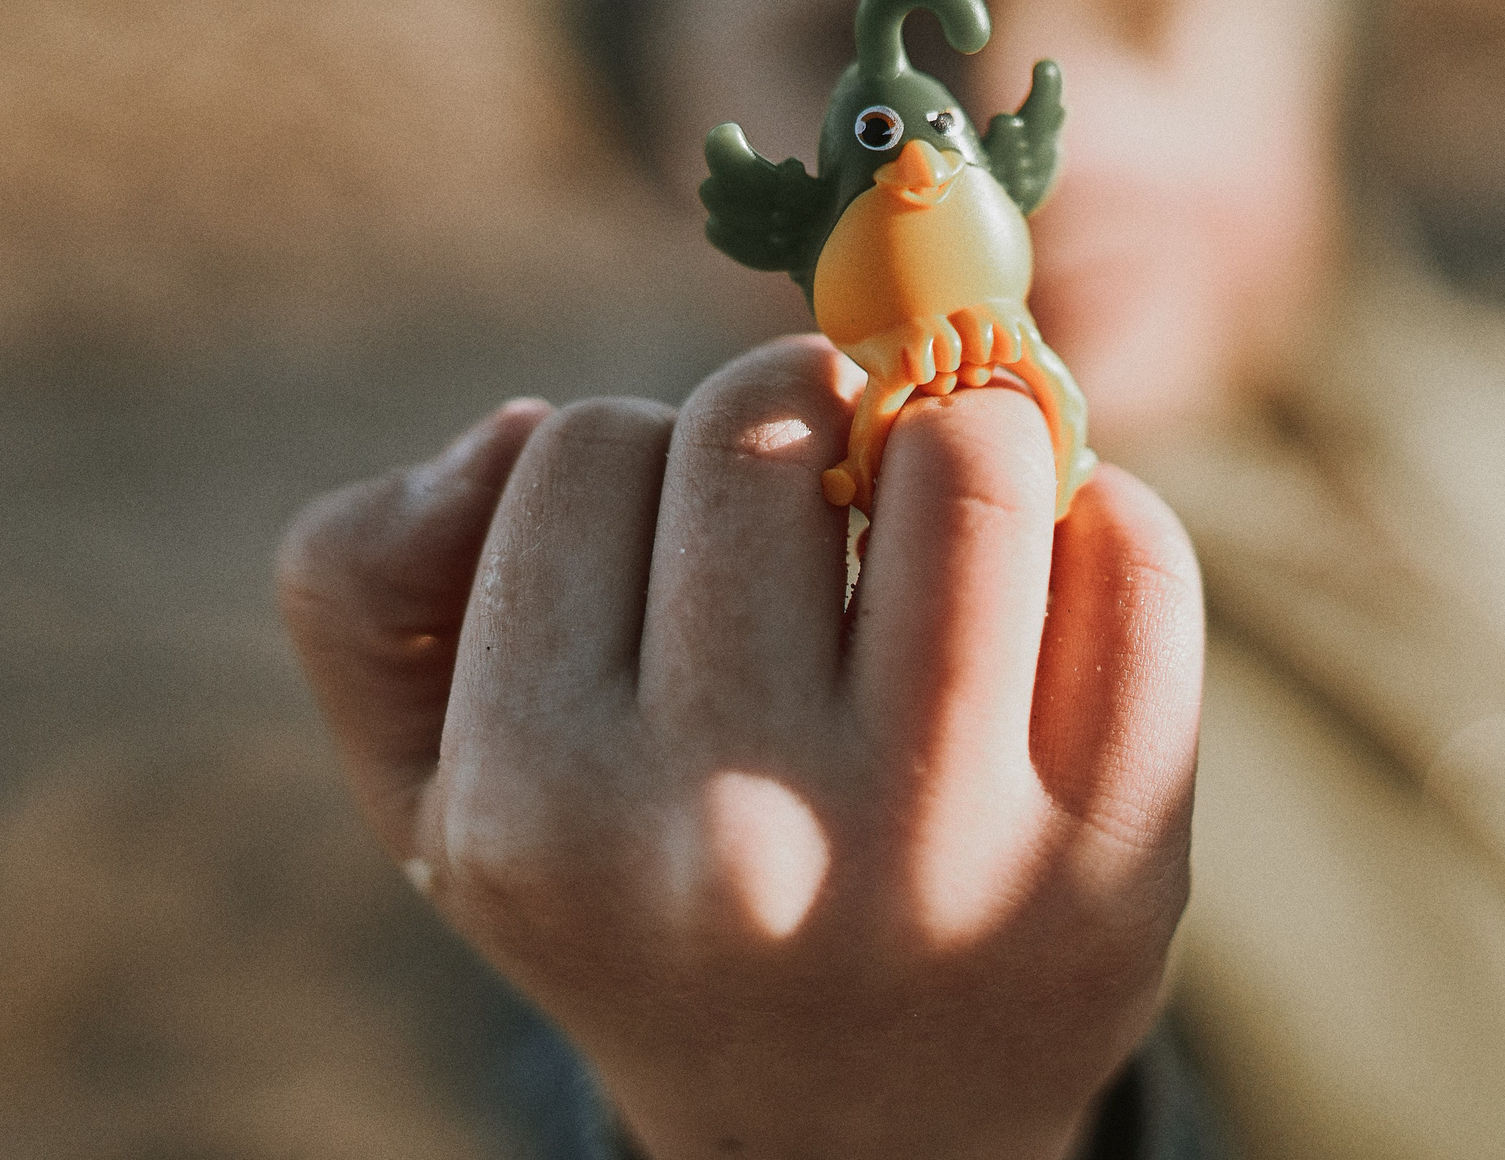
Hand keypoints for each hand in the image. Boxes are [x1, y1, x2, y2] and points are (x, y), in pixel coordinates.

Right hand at [276, 338, 1204, 1158]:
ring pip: (968, 457)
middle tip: (807, 492)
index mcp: (536, 814)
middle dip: (786, 417)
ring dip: (947, 434)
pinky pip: (1135, 555)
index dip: (627, 454)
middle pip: (763, 426)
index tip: (662, 536)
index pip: (575, 450)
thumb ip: (369, 589)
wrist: (847, 1137)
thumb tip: (514, 425)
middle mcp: (730, 843)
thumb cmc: (635, 897)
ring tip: (927, 506)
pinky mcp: (1114, 858)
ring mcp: (942, 852)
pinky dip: (1094, 515)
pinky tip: (1036, 589)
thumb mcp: (437, 785)